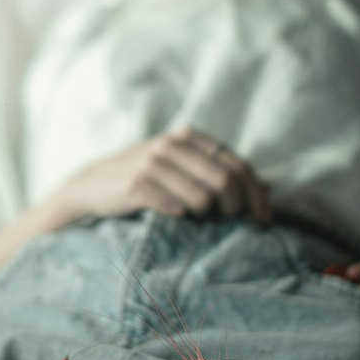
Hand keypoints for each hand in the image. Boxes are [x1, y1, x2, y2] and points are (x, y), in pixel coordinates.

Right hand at [50, 126, 271, 225]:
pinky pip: (176, 207)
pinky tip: (172, 215)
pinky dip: (180, 216)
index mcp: (189, 137)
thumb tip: (268, 187)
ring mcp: (153, 162)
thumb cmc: (145, 179)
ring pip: (203, 197)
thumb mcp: (182, 168)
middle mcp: (172, 144)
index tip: (264, 219)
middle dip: (236, 207)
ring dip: (205, 215)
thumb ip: (220, 172)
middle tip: (229, 222)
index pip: (238, 165)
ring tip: (193, 216)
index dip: (256, 195)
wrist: (91, 186)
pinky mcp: (137, 184)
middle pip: (226, 180)